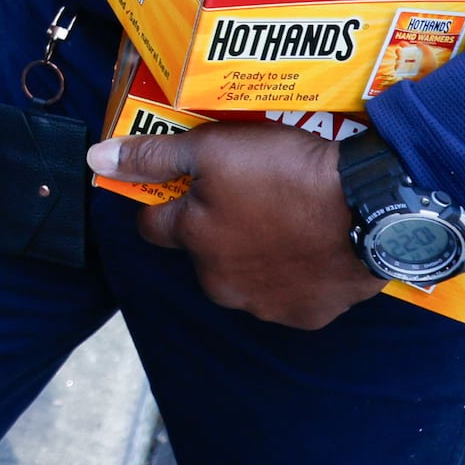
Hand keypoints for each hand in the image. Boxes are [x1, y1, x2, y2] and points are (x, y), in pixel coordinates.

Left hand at [101, 121, 376, 329]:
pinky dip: (295, 273)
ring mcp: (263, 304)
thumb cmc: (287, 173)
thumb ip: (153, 157)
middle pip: (202, 253)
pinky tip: (314, 244)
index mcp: (193, 239)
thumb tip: (96, 159)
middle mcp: (219, 282)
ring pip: (245, 276)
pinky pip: (290, 294)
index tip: (191, 183)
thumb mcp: (214, 149)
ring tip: (288, 217)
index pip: (154, 226)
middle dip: (217, 228)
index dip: (167, 202)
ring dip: (256, 253)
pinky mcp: (306, 315)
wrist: (368, 209)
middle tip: (252, 194)